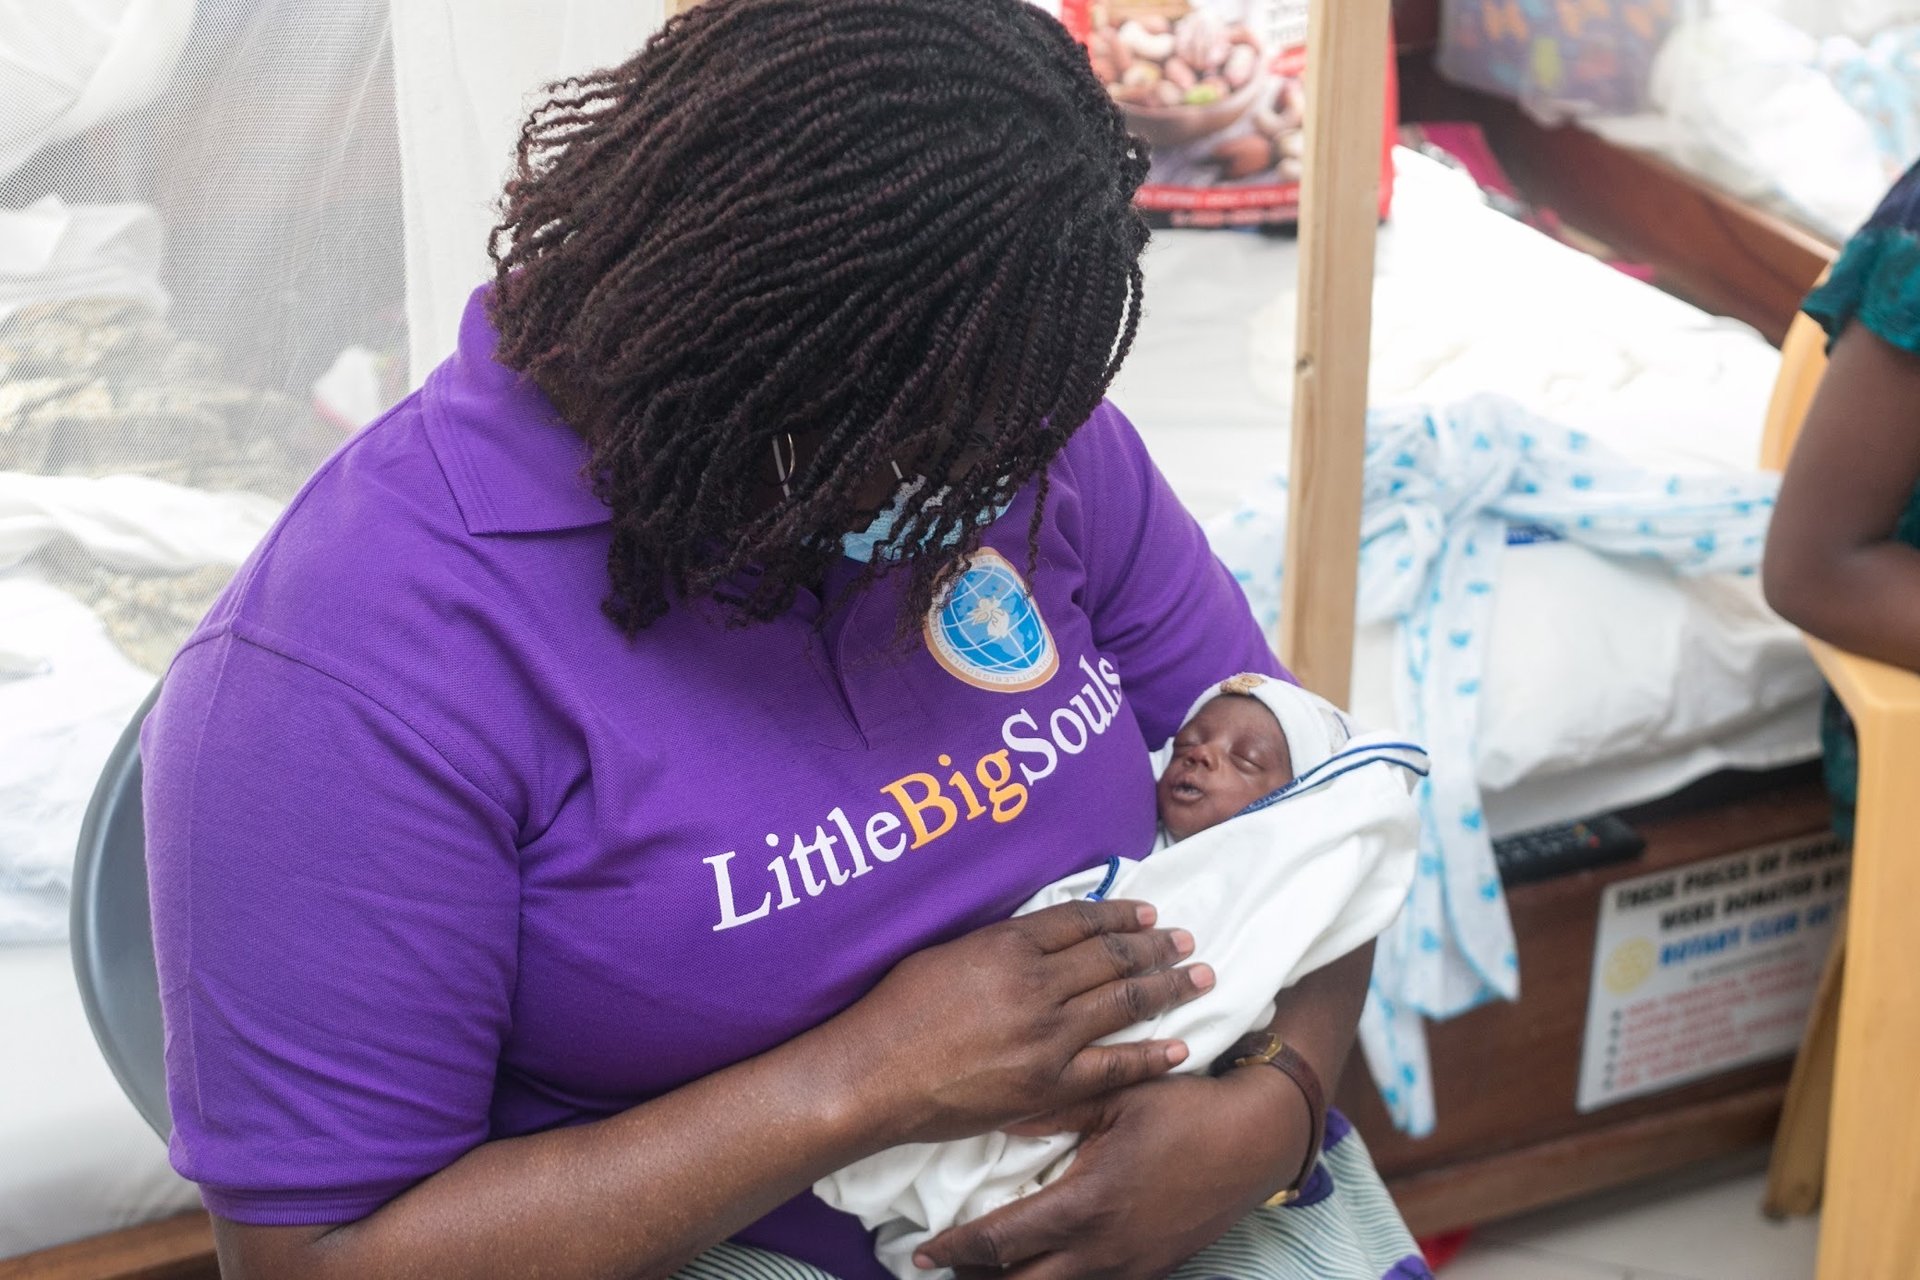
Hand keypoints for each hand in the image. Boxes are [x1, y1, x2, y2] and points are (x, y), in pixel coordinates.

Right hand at [835, 899, 1213, 1144]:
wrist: (874, 1075)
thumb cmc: (896, 1011)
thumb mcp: (946, 953)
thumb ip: (997, 945)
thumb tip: (1038, 939)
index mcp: (1008, 945)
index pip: (1080, 920)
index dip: (1121, 915)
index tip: (1148, 914)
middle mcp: (1036, 984)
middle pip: (1112, 957)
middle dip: (1156, 947)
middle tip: (1187, 941)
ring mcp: (1047, 1036)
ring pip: (1123, 1003)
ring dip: (1167, 987)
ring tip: (1198, 976)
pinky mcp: (1048, 1084)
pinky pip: (1113, 1067)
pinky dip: (1150, 1055)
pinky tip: (1178, 1046)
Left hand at [914, 1069, 1313, 1278]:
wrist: (1257, 1139)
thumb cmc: (1186, 1109)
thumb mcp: (1117, 1097)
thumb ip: (1054, 1110)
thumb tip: (997, 1116)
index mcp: (1086, 1205)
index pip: (1000, 1243)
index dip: (954, 1251)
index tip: (922, 1252)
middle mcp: (1103, 1248)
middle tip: (943, 1266)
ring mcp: (1129, 1265)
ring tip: (982, 1266)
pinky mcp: (1151, 1269)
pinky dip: (1057, 1278)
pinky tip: (1044, 1260)